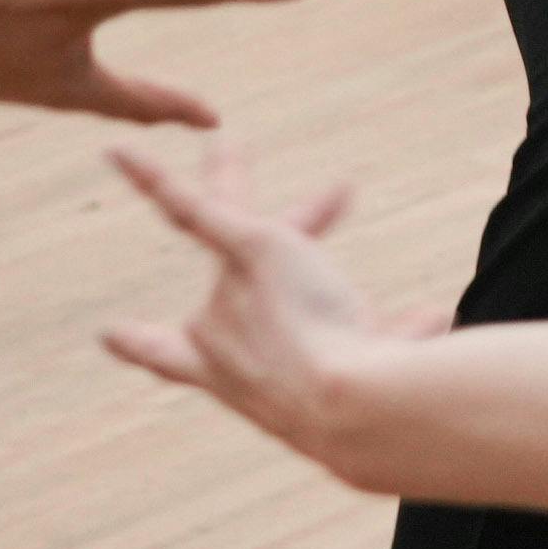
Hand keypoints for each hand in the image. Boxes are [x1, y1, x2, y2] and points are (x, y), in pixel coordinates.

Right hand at [98, 144, 426, 477]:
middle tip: (294, 200)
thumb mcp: (379, 362)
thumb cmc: (369, 407)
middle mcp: (214, 336)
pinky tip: (117, 152)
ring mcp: (226, 288)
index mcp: (230, 378)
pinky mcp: (249, 247)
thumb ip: (400, 336)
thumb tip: (435, 317)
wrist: (347, 406)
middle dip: (276, 234)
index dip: (142, 346)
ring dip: (233, 178)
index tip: (113, 333)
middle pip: (236, 268)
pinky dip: (149, 178)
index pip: (177, 360)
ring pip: (239, 219)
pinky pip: (190, 207)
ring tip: (225, 140)